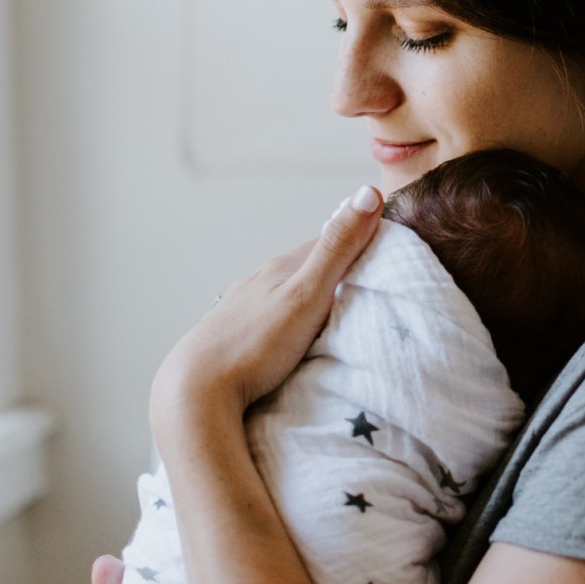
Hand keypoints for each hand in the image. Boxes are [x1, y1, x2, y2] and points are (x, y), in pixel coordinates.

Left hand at [150, 187, 382, 442]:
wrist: (195, 391)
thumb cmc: (255, 346)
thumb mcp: (307, 294)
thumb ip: (338, 248)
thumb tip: (368, 191)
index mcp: (281, 267)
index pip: (329, 241)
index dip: (359, 240)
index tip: (388, 250)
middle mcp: (259, 280)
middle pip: (307, 266)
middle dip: (337, 269)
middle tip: (370, 284)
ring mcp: (243, 307)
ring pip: (286, 291)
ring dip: (312, 295)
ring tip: (336, 313)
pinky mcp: (232, 334)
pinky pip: (270, 317)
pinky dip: (289, 318)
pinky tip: (292, 335)